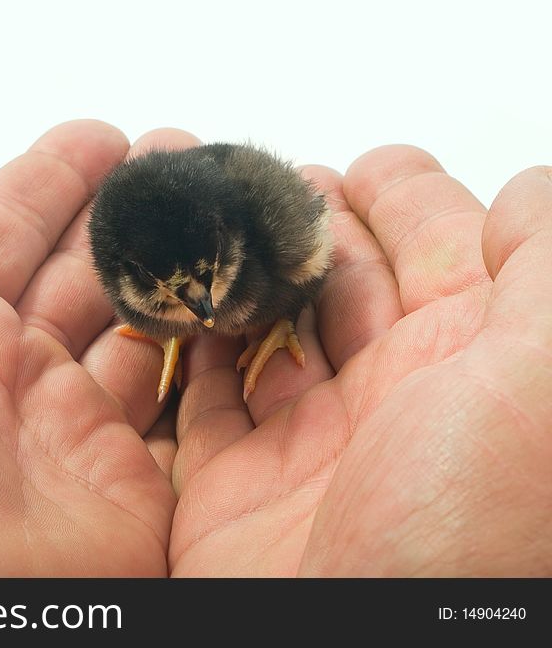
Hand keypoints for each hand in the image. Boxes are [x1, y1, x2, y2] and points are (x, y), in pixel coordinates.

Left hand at [0, 120, 181, 575]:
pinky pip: (178, 407)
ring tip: (221, 211)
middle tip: (182, 164)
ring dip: (178, 270)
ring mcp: (65, 428)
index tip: (105, 140)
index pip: (7, 230)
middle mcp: (0, 374)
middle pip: (81, 273)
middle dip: (131, 216)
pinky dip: (208, 354)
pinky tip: (231, 295)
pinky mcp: (121, 484)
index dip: (55, 181)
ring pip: (137, 330)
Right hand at [171, 145, 551, 574]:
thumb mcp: (545, 376)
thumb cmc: (481, 529)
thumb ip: (544, 268)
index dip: (405, 198)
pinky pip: (205, 400)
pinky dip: (190, 350)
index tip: (362, 164)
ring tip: (212, 225)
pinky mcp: (237, 485)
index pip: (438, 251)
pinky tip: (179, 302)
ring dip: (245, 278)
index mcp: (472, 363)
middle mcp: (395, 399)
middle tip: (265, 182)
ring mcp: (311, 443)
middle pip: (345, 283)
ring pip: (272, 333)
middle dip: (308, 226)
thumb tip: (526, 192)